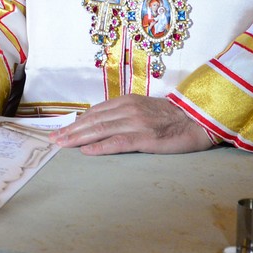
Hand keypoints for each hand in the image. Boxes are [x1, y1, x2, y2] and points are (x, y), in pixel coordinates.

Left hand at [52, 94, 218, 154]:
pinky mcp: (146, 138)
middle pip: (93, 120)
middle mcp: (129, 109)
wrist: (198, 120)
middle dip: (71, 130)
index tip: (62, 129)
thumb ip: (124, 113)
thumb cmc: (172, 117)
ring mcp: (137, 123)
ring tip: (63, 145)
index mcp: (128, 101)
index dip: (77, 121)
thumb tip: (101, 122)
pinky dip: (100, 147)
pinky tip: (87, 151)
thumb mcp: (145, 109)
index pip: (95, 112)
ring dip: (79, 138)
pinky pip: (118, 142)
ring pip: (101, 130)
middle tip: (54, 139)